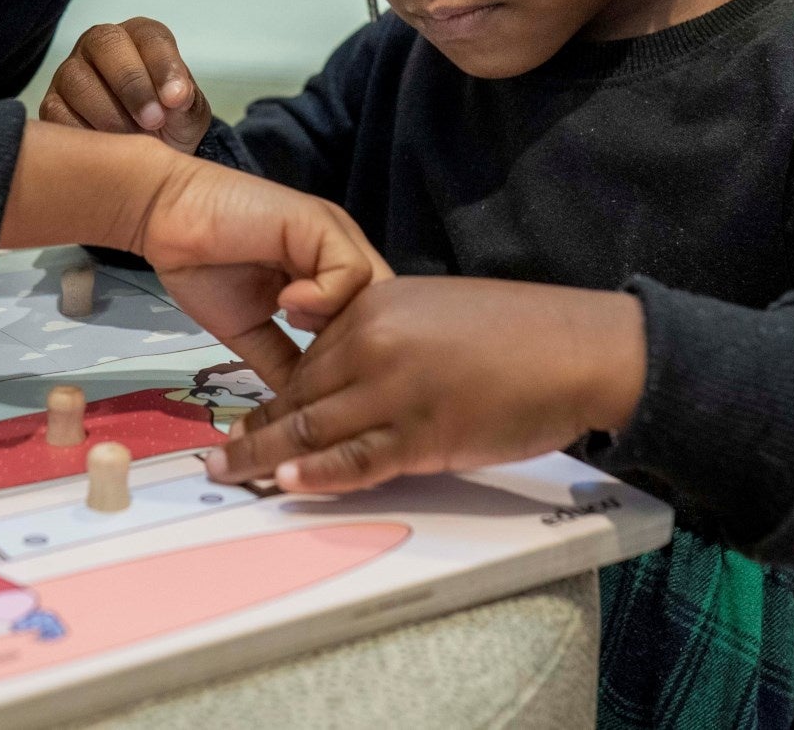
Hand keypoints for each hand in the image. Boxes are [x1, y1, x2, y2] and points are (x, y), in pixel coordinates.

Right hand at [41, 18, 211, 152]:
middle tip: (154, 120)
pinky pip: (58, 115)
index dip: (163, 65)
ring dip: (110, 114)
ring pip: (79, 81)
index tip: (176, 99)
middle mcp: (99, 46)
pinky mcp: (52, 106)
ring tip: (134, 140)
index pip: (150, 37)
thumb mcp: (188, 113)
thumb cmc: (170, 122)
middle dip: (132, 84)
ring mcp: (70, 73)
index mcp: (140, 37)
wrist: (147, 159)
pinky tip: (107, 151)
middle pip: (107, 44)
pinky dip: (85, 135)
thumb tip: (177, 96)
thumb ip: (186, 101)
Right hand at [128, 154, 392, 393]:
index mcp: (328, 278)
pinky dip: (322, 298)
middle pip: (383, 313)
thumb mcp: (251, 329)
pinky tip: (286, 303)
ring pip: (374, 294)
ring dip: (338, 324)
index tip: (331, 396)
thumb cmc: (204, 270)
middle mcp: (340, 256)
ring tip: (299, 331)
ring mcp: (333, 238)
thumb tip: (309, 415)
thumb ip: (284, 361)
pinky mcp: (319, 224)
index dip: (360, 362)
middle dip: (362, 351)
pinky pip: (348, 272)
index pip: (372, 326)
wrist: (166, 217)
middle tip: (327, 380)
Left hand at [205, 278, 646, 492]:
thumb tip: (343, 361)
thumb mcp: (431, 309)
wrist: (574, 345)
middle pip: (299, 395)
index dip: (272, 396)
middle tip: (218, 457)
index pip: (307, 360)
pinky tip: (287, 483)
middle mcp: (374, 345)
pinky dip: (318, 473)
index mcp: (374, 309)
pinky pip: (359, 458)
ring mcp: (396, 390)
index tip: (243, 419)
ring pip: (315, 428)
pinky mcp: (424, 434)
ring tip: (230, 475)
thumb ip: (382, 331)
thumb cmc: (512, 331)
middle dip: (257, 430)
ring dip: (266, 457)